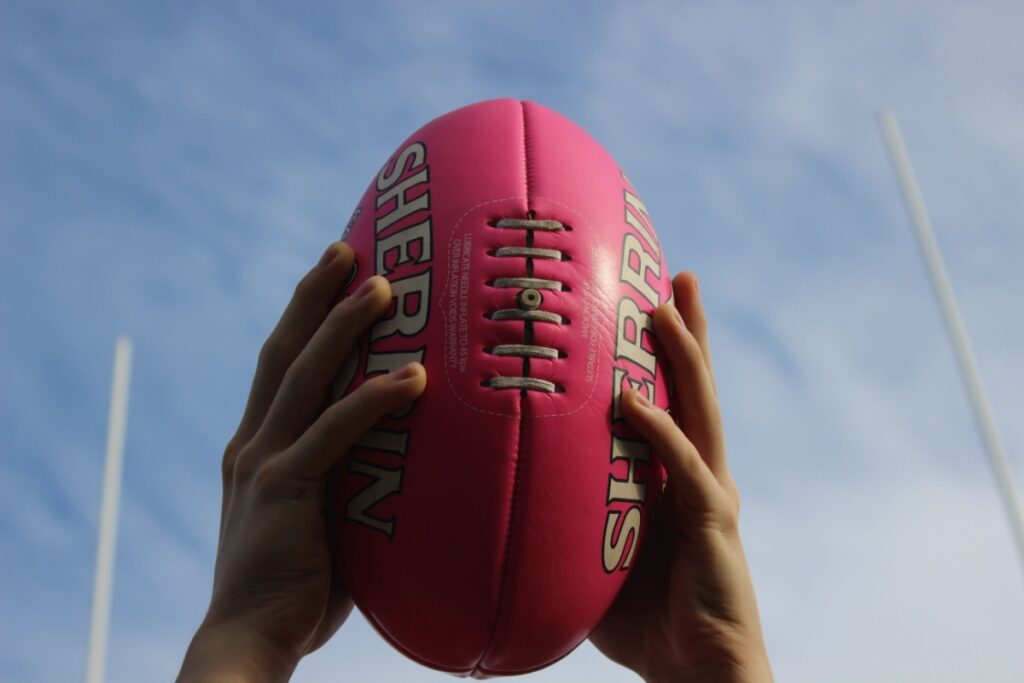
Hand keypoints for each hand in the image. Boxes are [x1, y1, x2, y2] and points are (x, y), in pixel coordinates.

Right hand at [178, 242, 426, 682]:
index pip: (280, 367)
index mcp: (257, 447)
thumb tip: (404, 459)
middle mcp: (253, 443)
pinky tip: (413, 377)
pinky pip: (335, 432)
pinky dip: (374, 399)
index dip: (303, 317)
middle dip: (315, 296)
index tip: (331, 276)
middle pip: (285, 352)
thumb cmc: (296, 587)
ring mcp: (266, 463)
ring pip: (305, 375)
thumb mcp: (319, 519)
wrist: (249, 637)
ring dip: (343, 325)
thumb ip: (347, 481)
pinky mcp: (285, 490)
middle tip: (347, 249)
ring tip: (382, 285)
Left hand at [589, 273, 771, 682]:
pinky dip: (659, 431)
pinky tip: (634, 401)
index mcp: (676, 476)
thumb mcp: (595, 554)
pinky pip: (682, 467)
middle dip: (685, 330)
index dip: (665, 354)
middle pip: (694, 386)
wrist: (696, 672)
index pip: (672, 400)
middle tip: (674, 276)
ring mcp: (710, 492)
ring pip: (698, 408)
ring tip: (662, 305)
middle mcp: (700, 473)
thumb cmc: (644, 620)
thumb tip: (498, 494)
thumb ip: (566, 517)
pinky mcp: (713, 522)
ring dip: (680, 355)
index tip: (644, 301)